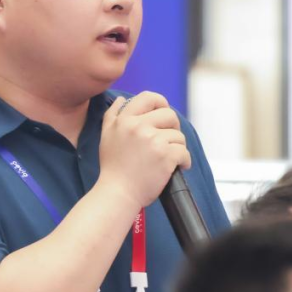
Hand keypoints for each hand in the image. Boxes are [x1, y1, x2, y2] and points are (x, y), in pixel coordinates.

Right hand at [98, 92, 191, 207]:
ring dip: (178, 147)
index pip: (148, 98)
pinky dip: (184, 161)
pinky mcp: (165, 156)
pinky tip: (178, 167)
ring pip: (178, 135)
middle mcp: (138, 127)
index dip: (160, 103)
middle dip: (173, 127)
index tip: (163, 116)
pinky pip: (184, 152)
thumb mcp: (106, 136)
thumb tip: (121, 99)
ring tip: (170, 158)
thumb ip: (112, 115)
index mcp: (125, 120)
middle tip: (169, 140)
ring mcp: (153, 141)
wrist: (117, 194)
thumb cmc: (112, 168)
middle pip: (169, 115)